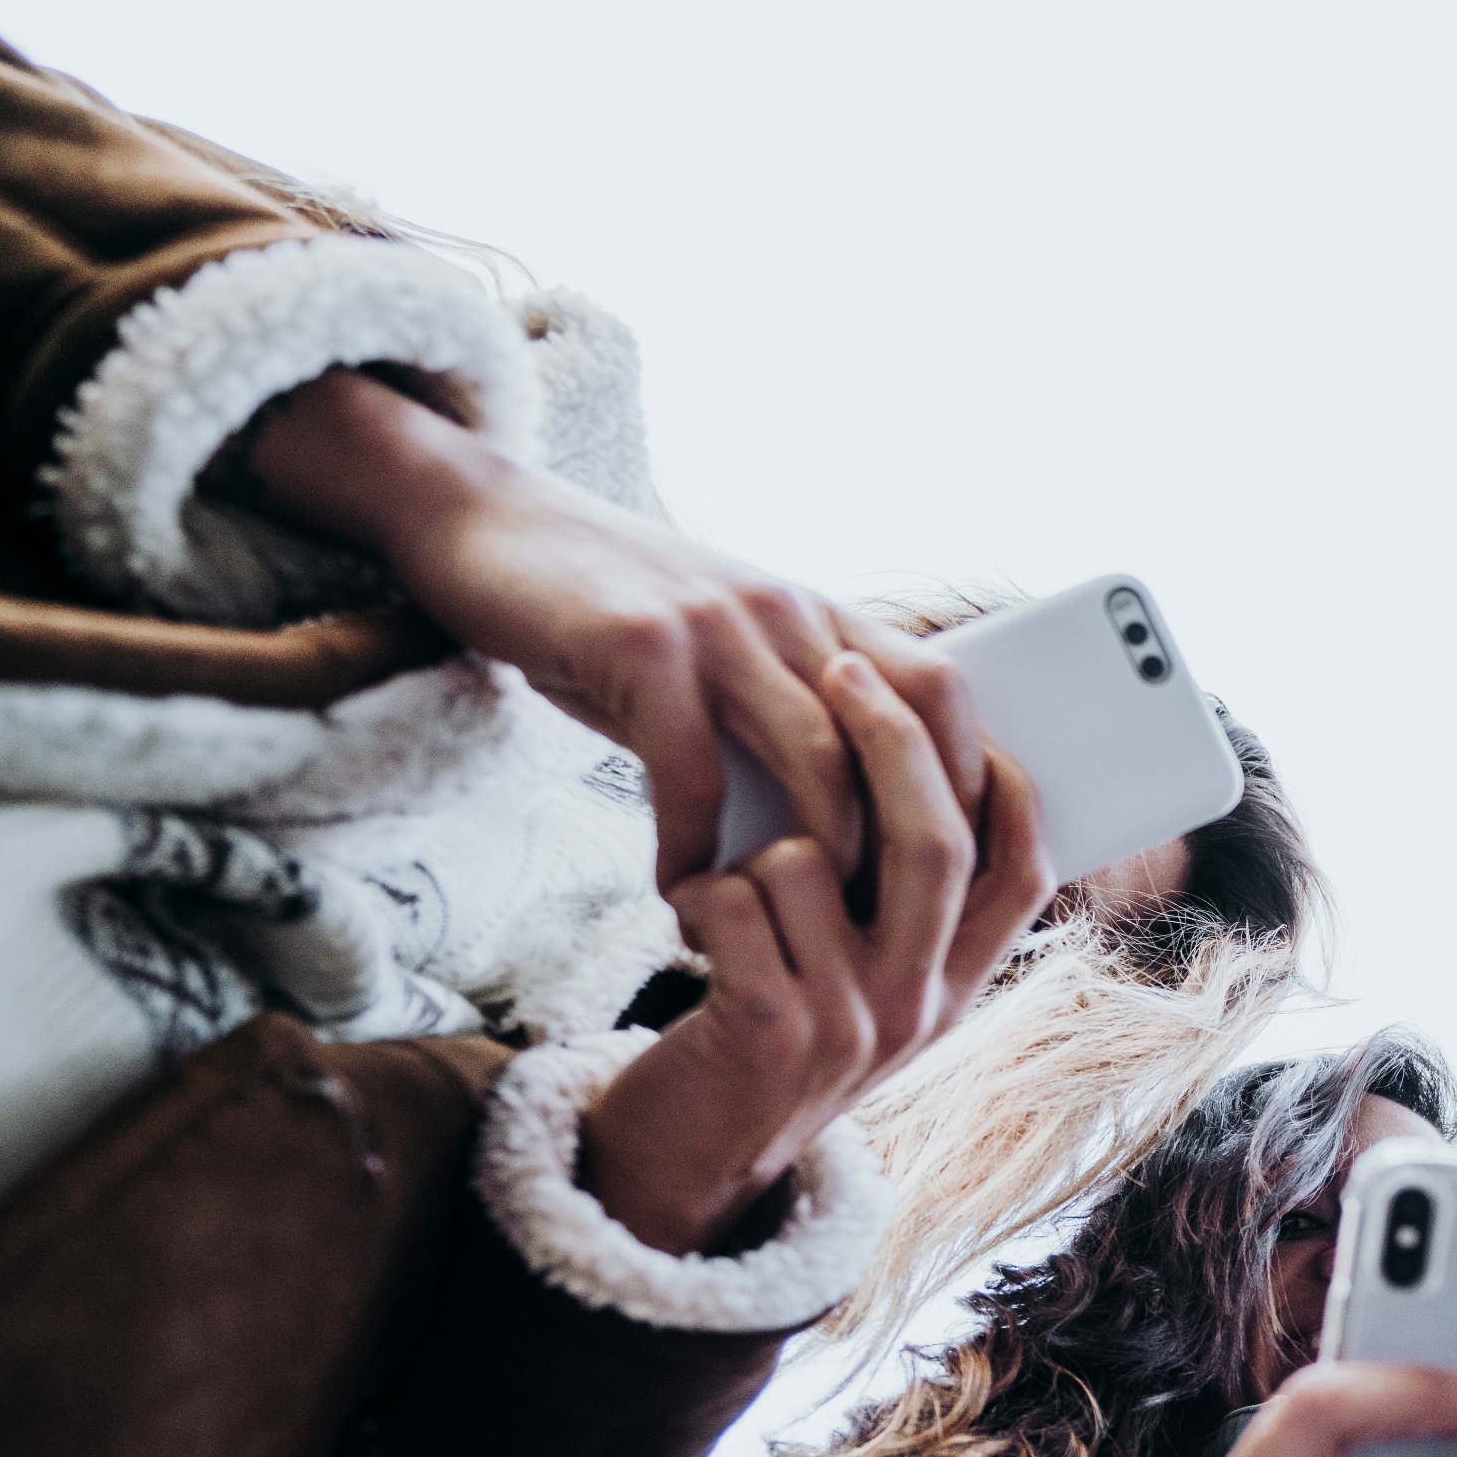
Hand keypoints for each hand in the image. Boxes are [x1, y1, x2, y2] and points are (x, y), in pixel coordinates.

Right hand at [237, 370, 988, 887]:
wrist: (486, 523)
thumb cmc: (608, 613)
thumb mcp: (721, 652)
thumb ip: (785, 718)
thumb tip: (846, 833)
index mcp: (822, 616)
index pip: (942, 695)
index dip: (971, 785)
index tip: (963, 876)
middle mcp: (791, 611)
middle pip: (902, 735)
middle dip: (910, 844)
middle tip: (890, 934)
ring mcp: (722, 625)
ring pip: (817, 758)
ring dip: (812, 860)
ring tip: (793, 930)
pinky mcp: (643, 646)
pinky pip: (693, 769)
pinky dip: (695, 846)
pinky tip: (680, 892)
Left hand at [576, 652, 1049, 1252]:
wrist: (687, 1158)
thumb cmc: (767, 1034)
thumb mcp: (862, 980)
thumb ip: (898, 901)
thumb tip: (918, 759)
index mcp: (957, 988)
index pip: (1026, 867)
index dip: (1005, 777)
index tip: (961, 697)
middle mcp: (921, 1008)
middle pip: (935, 840)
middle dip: (887, 738)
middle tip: (838, 667)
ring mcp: (853, 1025)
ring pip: (812, 859)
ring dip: (753, 851)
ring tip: (730, 893)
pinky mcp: (772, 1033)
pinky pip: (736, 899)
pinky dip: (698, 893)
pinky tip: (689, 927)